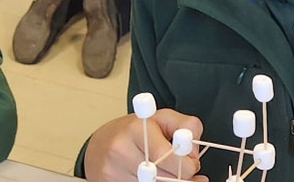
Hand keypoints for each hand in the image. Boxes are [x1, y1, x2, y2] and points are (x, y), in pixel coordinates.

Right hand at [85, 109, 205, 181]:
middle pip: (165, 177)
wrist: (99, 145)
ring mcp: (113, 171)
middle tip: (179, 168)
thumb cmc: (134, 131)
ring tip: (163, 171)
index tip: (190, 162)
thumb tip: (194, 152)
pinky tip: (152, 179)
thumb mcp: (163, 118)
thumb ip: (187, 127)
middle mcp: (121, 150)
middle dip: (179, 176)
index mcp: (137, 129)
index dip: (188, 164)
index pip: (170, 157)